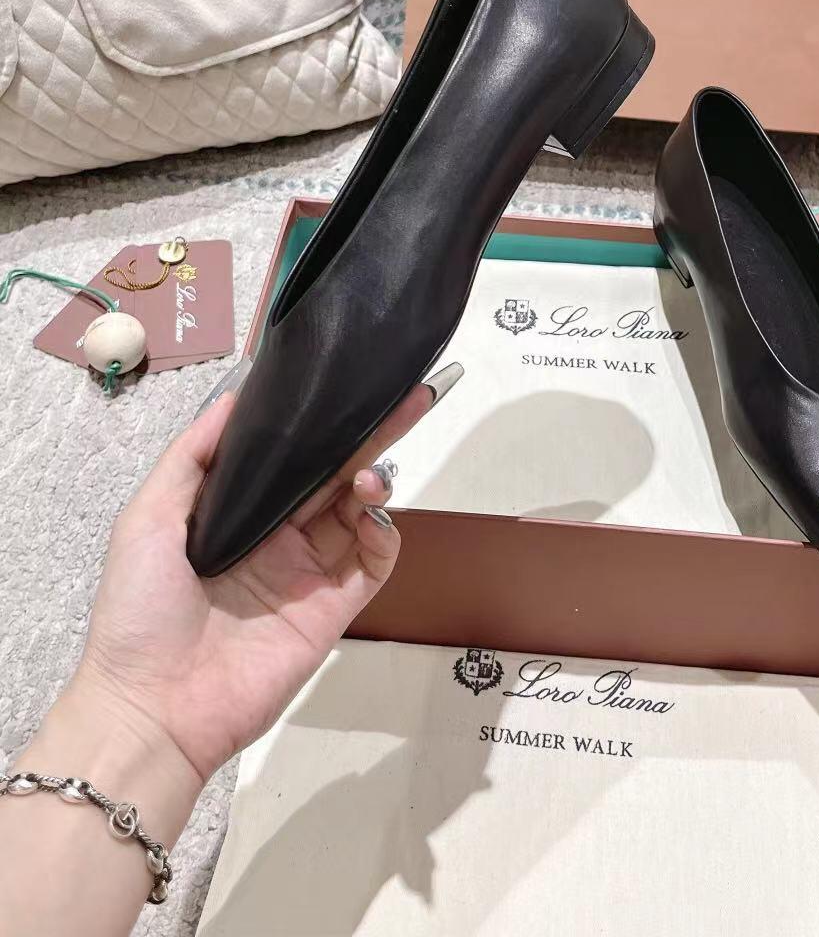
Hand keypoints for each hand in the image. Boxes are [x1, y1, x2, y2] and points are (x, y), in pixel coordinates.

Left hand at [71, 385, 428, 786]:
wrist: (152, 707)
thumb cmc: (139, 610)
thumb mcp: (146, 519)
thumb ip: (191, 456)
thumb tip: (236, 396)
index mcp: (236, 515)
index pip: (287, 460)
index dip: (317, 425)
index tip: (344, 385)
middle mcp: (277, 538)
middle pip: (333, 476)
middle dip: (369, 436)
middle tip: (406, 399)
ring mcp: (308, 574)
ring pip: (359, 512)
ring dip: (373, 481)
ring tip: (368, 472)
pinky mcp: (332, 611)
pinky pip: (373, 563)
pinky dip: (384, 533)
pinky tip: (371, 514)